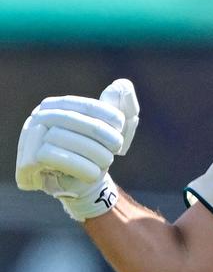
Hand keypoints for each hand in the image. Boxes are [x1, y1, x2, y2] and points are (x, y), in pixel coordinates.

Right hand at [16, 79, 138, 219]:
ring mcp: (31, 137)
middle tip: (116, 149)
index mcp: (57, 105)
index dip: (108, 116)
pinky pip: (56, 157)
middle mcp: (40, 117)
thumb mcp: (114, 130)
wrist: (79, 185)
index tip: (121, 129)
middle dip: (102, 135)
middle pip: (74, 120)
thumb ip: (123, 107)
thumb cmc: (94, 153)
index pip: (85, 105)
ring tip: (105, 164)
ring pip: (64, 139)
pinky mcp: (29, 158)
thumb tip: (122, 85)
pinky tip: (93, 174)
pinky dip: (81, 166)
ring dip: (94, 154)